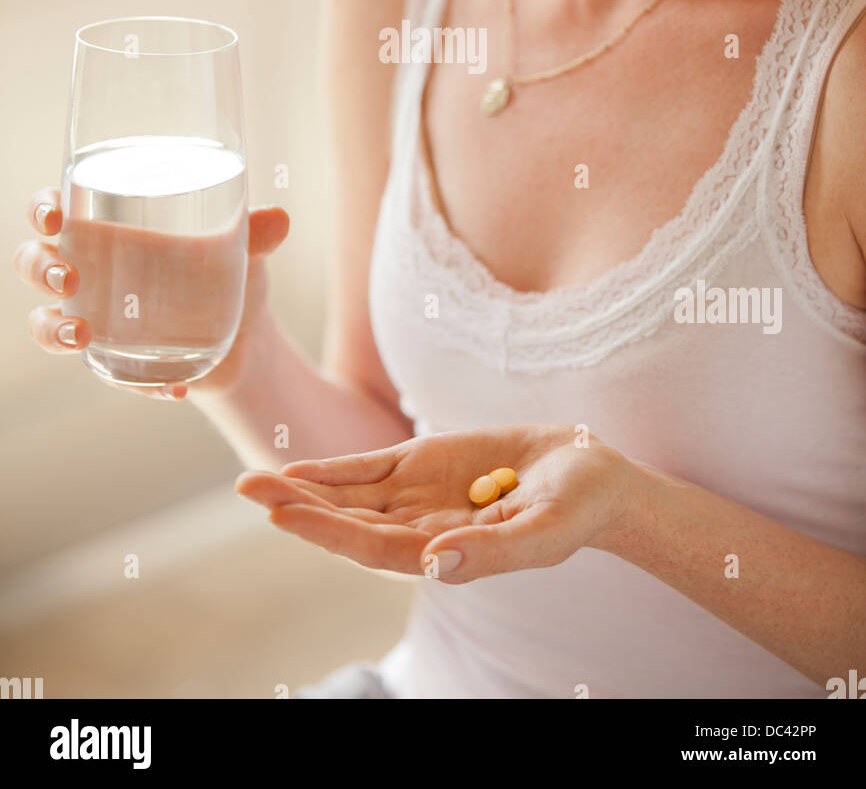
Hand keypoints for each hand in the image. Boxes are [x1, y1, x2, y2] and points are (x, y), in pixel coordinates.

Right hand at [13, 187, 288, 400]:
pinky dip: (133, 385)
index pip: (52, 209)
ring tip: (81, 336)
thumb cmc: (228, 266)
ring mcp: (93, 317)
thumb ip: (254, 232)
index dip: (41, 209)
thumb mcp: (243, 247)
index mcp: (105, 224)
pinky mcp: (114, 359)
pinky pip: (103, 373)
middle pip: (33, 262)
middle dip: (39, 267)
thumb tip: (280, 218)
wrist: (247, 329)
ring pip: (43, 322)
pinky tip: (172, 388)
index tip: (54, 215)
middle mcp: (87, 268)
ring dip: (51, 330)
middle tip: (68, 277)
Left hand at [235, 424, 634, 583]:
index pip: (373, 546)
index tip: (284, 515)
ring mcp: (418, 497)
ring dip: (302, 490)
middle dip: (297, 507)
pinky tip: (296, 470)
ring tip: (252, 482)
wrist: (590, 477)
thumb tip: (435, 564)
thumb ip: (491, 552)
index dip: (327, 530)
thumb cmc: (574, 510)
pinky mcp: (423, 463)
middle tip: (248, 489)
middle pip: (347, 522)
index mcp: (445, 553)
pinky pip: (368, 469)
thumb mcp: (543, 533)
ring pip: (348, 497)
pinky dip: (332, 470)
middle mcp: (420, 529)